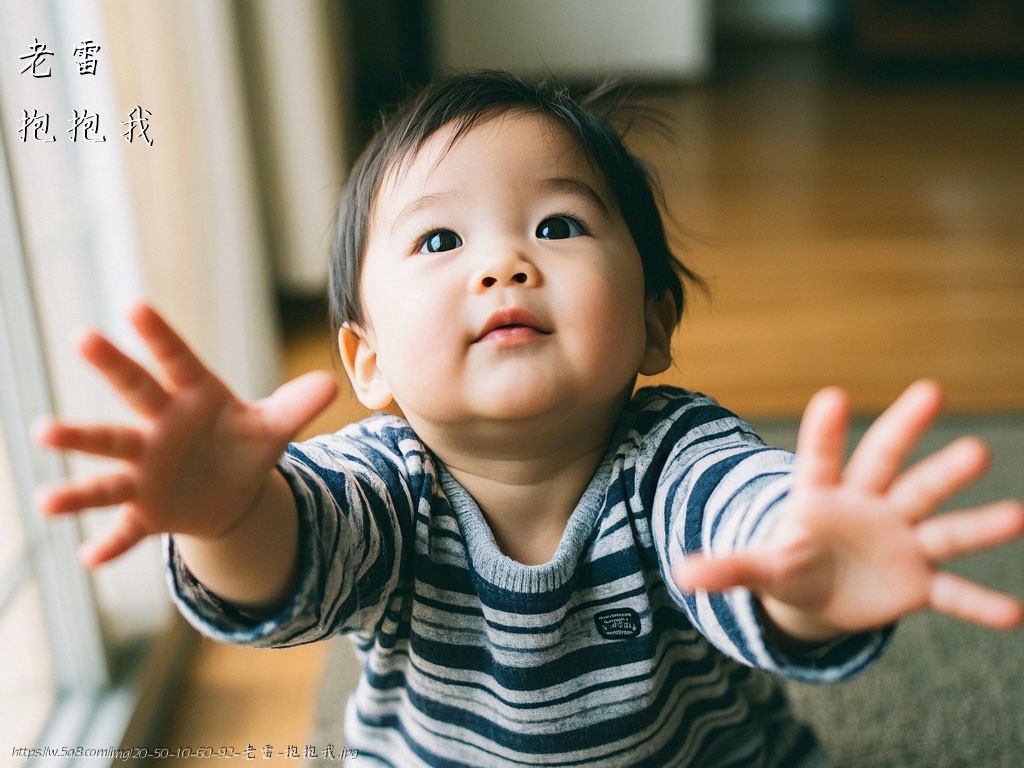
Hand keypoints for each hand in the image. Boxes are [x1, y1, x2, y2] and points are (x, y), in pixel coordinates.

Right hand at [33, 303, 336, 567]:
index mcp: (194, 398)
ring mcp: (146, 468)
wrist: (228, 494)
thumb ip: (296, 407)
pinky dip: (110, 544)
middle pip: (136, 394)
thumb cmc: (244, 446)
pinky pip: (125, 527)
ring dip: (83, 457)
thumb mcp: (273, 427)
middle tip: (83, 336)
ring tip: (48, 479)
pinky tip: (89, 558)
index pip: (178, 361)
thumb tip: (332, 384)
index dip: (161, 336)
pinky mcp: (146, 509)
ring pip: (111, 461)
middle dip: (112, 367)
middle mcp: (161, 427)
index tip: (136, 307)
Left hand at [673, 380, 1023, 639]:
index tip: (831, 396)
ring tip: (1017, 515)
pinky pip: (952, 592)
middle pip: (891, 466)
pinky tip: (1012, 615)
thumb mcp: (759, 569)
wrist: (820, 594)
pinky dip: (978, 604)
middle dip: (909, 434)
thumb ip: (728, 569)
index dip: (823, 431)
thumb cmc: (789, 564)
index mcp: (822, 496)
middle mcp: (869, 507)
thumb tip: (681, 575)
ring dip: (974, 522)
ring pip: (938, 524)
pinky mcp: (917, 582)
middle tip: (930, 391)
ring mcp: (899, 542)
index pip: (821, 457)